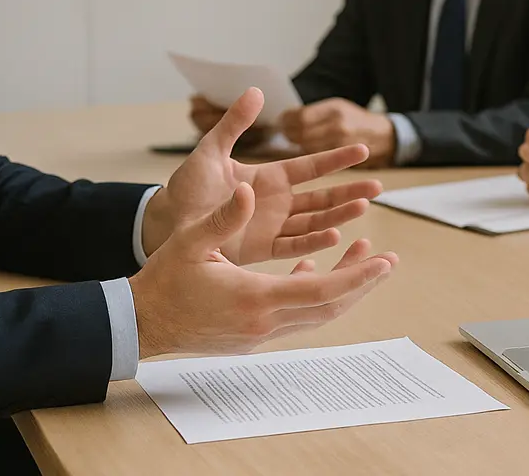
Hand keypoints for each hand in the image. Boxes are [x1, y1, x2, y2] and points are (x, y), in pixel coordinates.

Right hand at [130, 182, 397, 357]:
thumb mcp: (193, 241)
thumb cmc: (164, 281)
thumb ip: (225, 217)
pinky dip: (310, 293)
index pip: (321, 291)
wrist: (140, 323)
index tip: (382, 261)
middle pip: (328, 306)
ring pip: (315, 313)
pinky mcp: (252, 335)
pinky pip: (294, 315)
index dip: (357, 276)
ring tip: (360, 255)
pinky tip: (309, 270)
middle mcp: (263, 321)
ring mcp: (259, 332)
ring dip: (341, 287)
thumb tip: (250, 192)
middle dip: (362, 282)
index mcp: (255, 297)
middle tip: (387, 261)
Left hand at [145, 88, 384, 264]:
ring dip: (338, 215)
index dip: (335, 159)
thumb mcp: (211, 151)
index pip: (310, 167)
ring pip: (314, 221)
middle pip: (321, 196)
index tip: (361, 150)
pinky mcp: (261, 250)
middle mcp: (276, 202)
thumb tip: (257, 90)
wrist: (166, 224)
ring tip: (364, 207)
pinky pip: (293, 245)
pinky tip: (334, 235)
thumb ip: (235, 123)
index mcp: (269, 177)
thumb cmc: (187, 188)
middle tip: (378, 186)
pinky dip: (313, 241)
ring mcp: (271, 226)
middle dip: (349, 191)